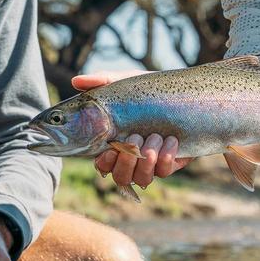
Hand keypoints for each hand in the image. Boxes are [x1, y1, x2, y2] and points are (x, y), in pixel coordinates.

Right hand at [72, 70, 190, 188]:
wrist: (183, 92)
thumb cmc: (147, 90)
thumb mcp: (124, 82)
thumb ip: (100, 81)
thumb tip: (76, 81)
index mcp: (115, 142)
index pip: (102, 165)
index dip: (104, 163)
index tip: (110, 149)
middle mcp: (132, 158)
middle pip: (120, 178)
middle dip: (126, 162)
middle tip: (134, 138)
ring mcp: (151, 163)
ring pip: (141, 179)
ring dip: (146, 160)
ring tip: (154, 137)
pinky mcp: (170, 163)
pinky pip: (163, 172)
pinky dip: (166, 157)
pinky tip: (170, 139)